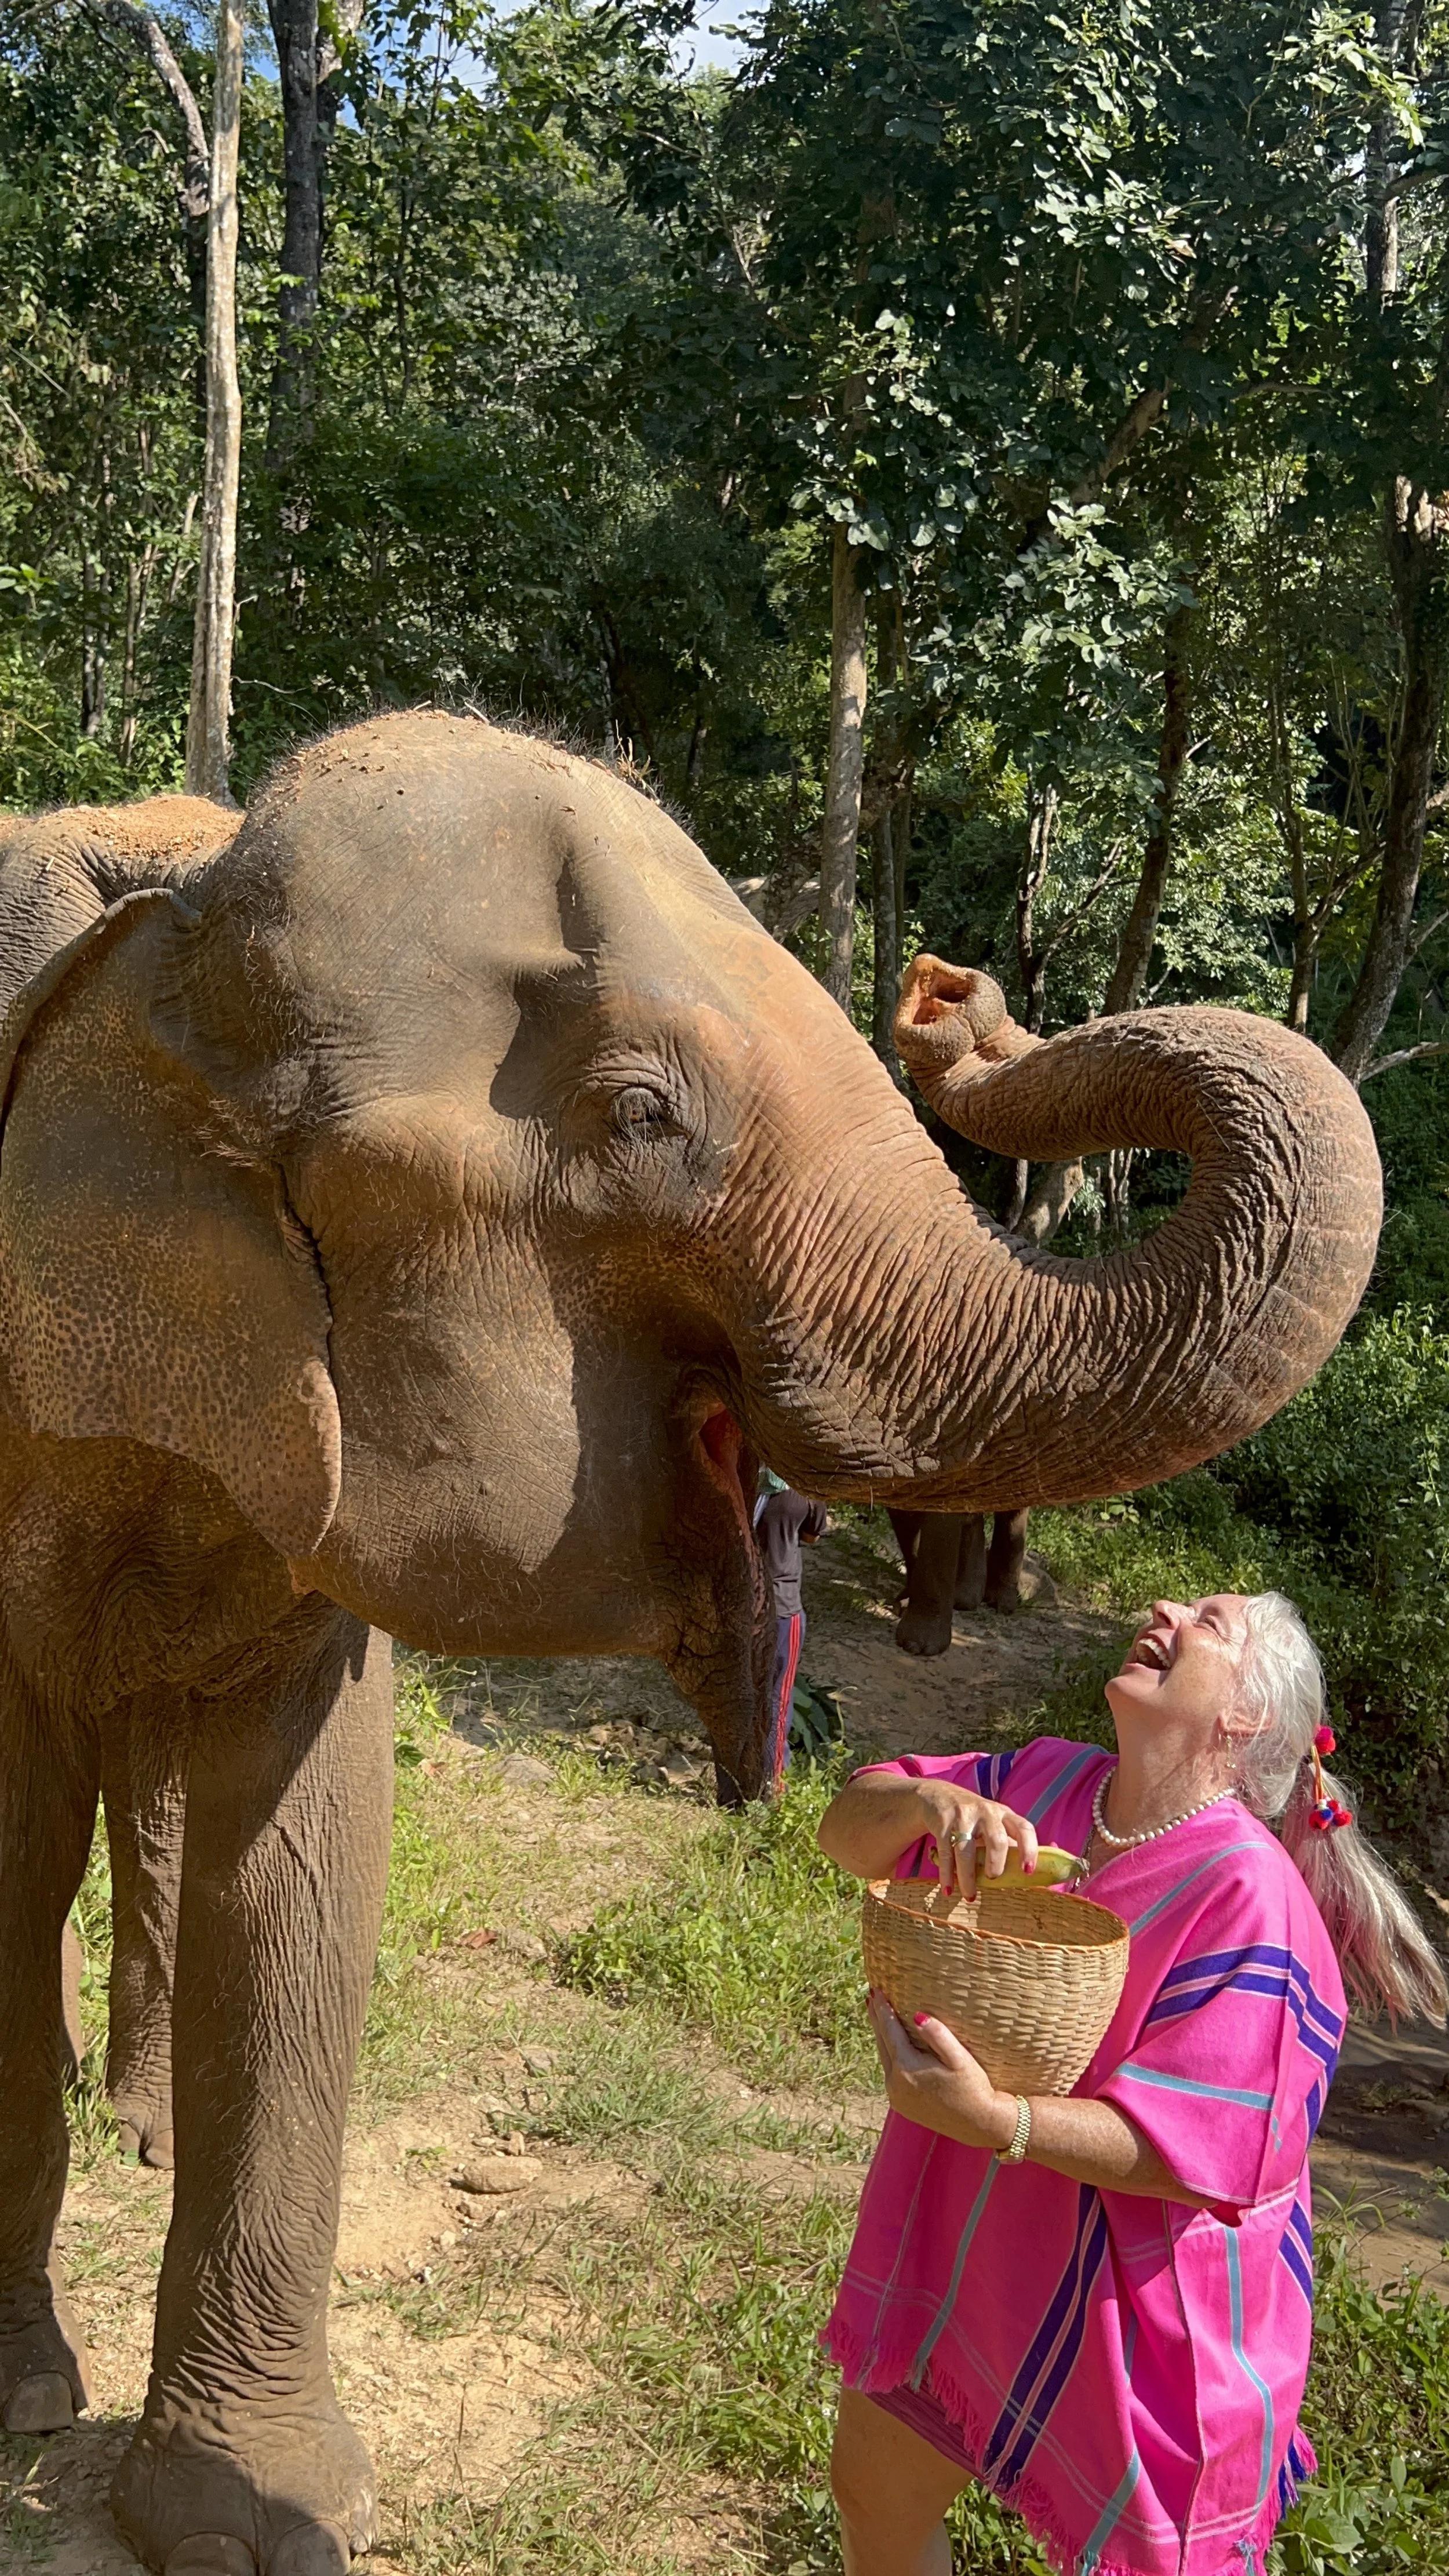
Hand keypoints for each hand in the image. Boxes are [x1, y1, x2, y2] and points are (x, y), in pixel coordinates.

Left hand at [868, 1991, 1017, 2151]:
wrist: (981, 2125)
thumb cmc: (974, 2088)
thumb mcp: (960, 2059)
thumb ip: (939, 2036)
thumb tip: (917, 2015)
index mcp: (908, 2069)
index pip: (890, 2031)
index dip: (884, 2009)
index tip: (877, 1989)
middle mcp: (896, 2084)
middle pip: (882, 2043)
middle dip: (877, 2019)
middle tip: (871, 1995)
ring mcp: (896, 2097)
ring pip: (885, 2058)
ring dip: (881, 2036)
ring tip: (877, 2015)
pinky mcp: (902, 2105)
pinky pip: (890, 2073)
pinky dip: (889, 2054)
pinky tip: (891, 2045)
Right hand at [915, 1783, 1037, 1900]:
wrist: (937, 1794)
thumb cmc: (973, 1817)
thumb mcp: (993, 1822)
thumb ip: (1006, 1843)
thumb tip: (1022, 1876)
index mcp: (1004, 1814)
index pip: (1024, 1828)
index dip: (1029, 1850)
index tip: (1028, 1871)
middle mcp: (986, 1812)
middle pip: (996, 1840)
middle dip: (996, 1864)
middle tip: (993, 1878)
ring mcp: (962, 1816)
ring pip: (966, 1850)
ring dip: (968, 1878)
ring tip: (970, 1896)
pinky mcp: (942, 1822)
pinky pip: (946, 1853)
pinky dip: (947, 1874)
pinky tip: (948, 1889)